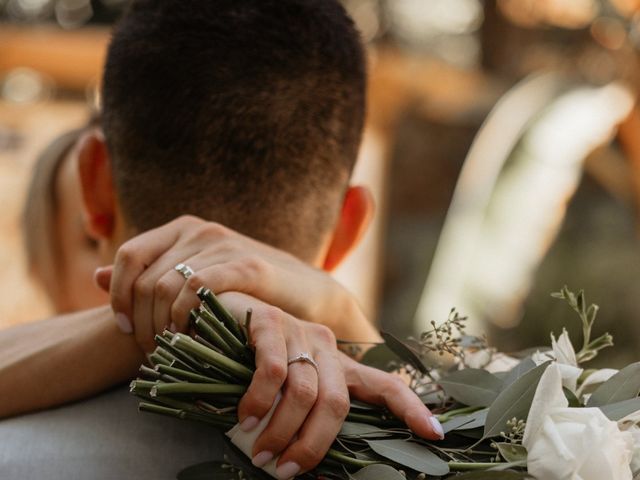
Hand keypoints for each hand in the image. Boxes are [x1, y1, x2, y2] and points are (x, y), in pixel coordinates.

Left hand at [95, 215, 379, 351]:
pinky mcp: (249, 265)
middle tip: (151, 350)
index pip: (129, 255)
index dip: (117, 293)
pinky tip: (190, 336)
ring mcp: (225, 245)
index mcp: (184, 229)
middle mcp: (200, 231)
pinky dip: (185, 317)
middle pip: (146, 278)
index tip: (124, 327)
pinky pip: (198, 288)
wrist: (307, 292)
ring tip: (171, 349)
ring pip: (167, 286)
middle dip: (141, 321)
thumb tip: (95, 275)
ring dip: (161, 325)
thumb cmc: (247, 290)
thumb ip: (150, 275)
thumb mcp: (195, 277)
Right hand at [218, 292, 443, 477]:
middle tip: (286, 471)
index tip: (435, 435)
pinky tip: (246, 418)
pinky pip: (273, 371)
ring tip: (261, 453)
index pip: (385, 386)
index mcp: (338, 365)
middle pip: (336, 403)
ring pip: (304, 391)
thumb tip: (304, 466)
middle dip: (313, 445)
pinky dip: (260, 402)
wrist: (218, 315)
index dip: (412, 409)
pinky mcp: (270, 322)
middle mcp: (325, 345)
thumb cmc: (251, 364)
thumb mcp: (282, 389)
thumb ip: (299, 415)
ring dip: (281, 431)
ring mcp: (298, 331)